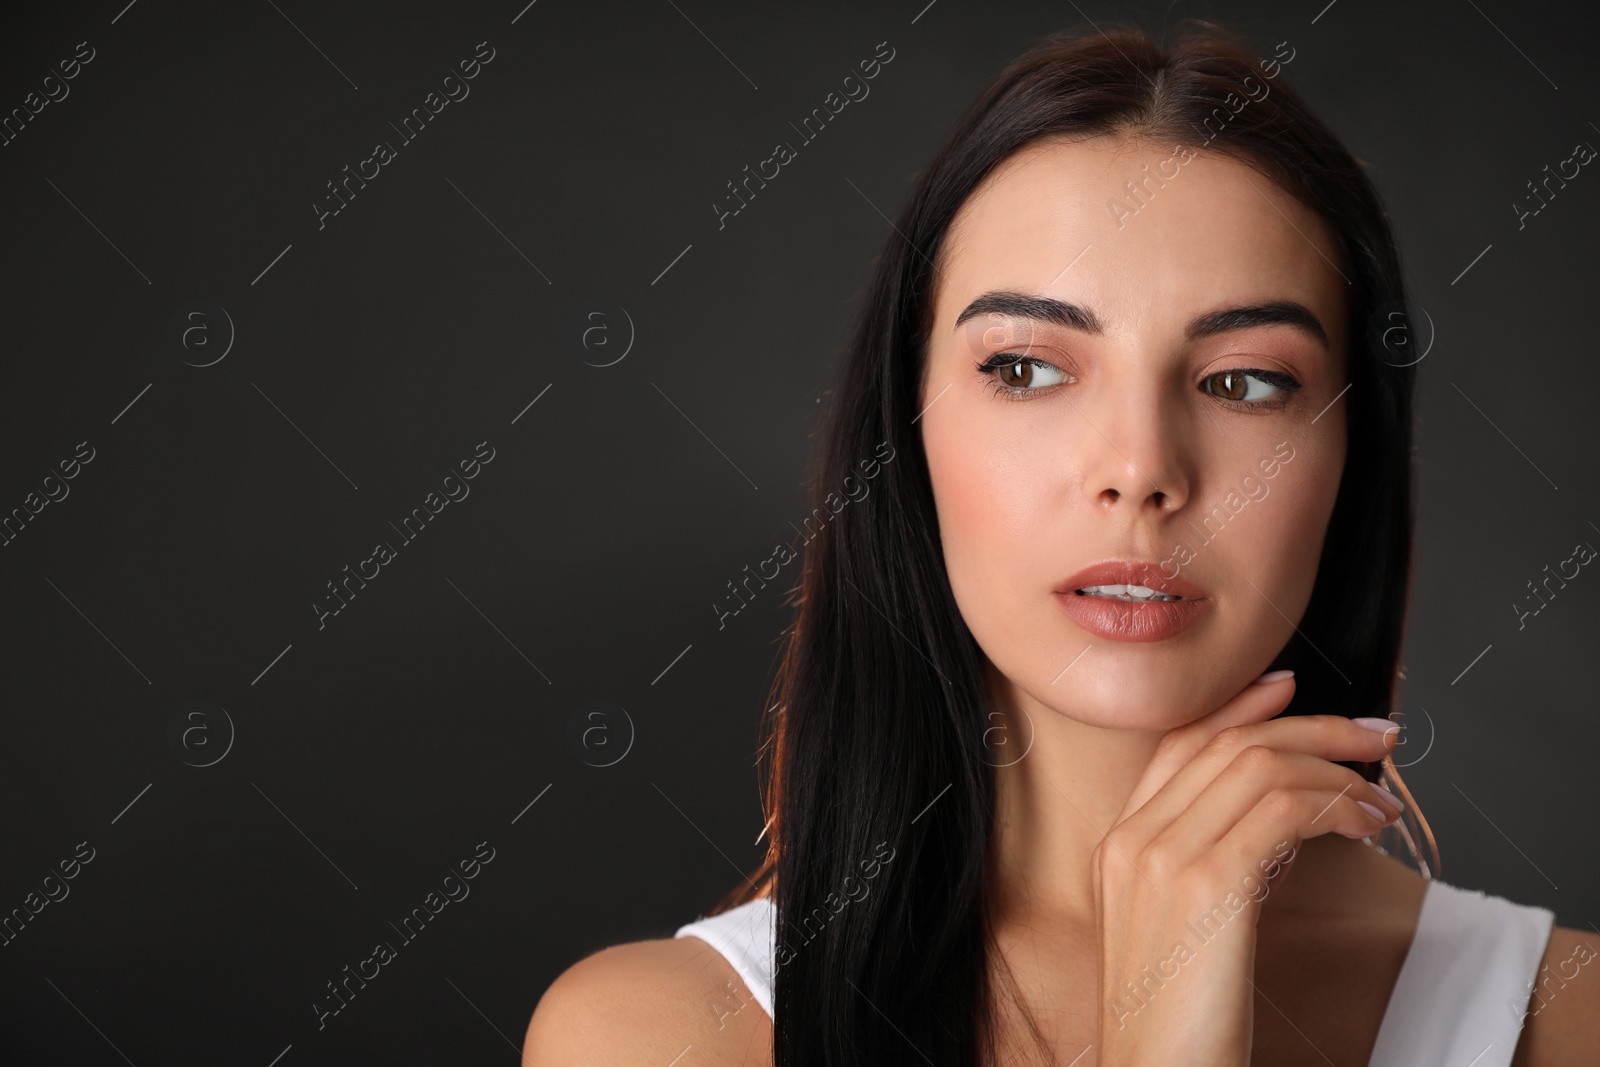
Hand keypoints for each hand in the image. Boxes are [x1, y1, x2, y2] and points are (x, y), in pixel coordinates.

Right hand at [1091, 671, 1401, 1066]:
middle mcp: (1131, 840)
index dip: (1237, 709)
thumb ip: (1207, 868)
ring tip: (1379, 797)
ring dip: (1335, 769)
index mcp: (1116, 847)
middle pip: (1226, 744)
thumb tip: (1277, 821)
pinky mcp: (1206, 884)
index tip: (1287, 689)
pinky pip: (1282, 809)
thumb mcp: (1178, 931)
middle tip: (1373, 734)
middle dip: (1311, 728)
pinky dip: (1334, 804)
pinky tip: (1362, 825)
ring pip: (1259, 766)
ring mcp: (1162, 858)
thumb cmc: (1179, 1024)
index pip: (1178, 745)